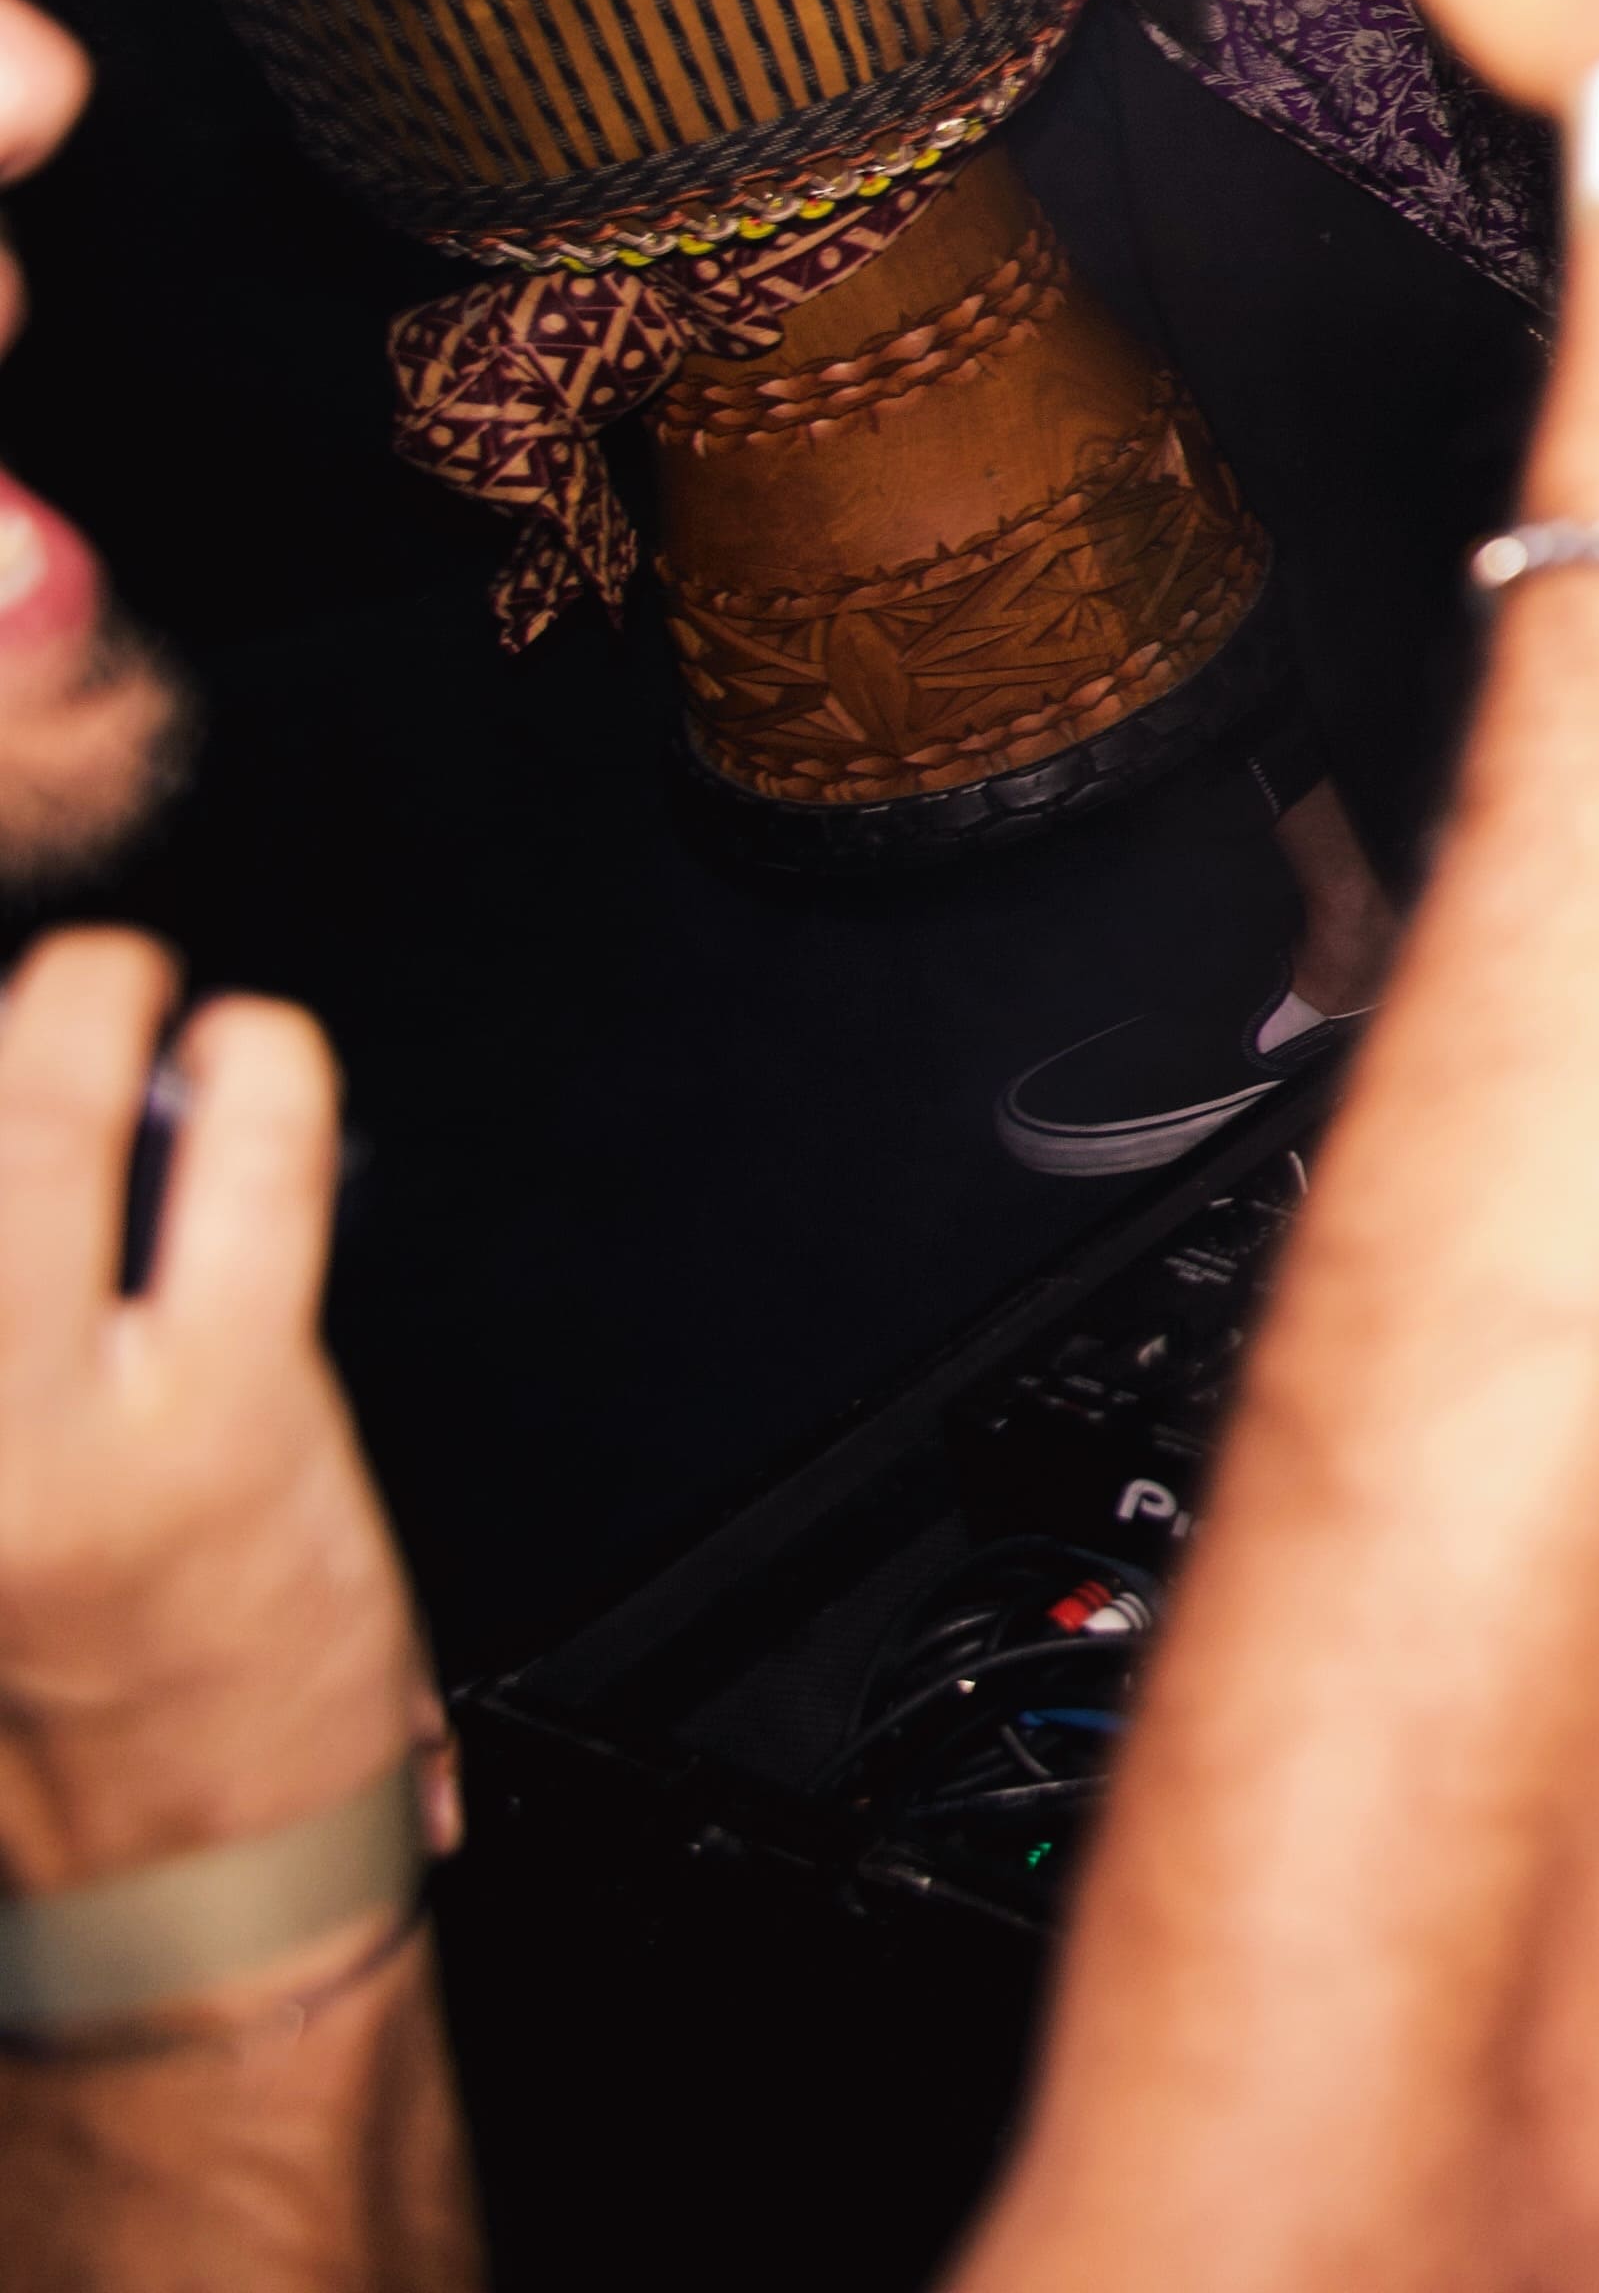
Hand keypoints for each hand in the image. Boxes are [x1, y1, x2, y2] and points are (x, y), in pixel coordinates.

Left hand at [0, 933, 437, 1897]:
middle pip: (37, 1135)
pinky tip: (10, 1225)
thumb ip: (240, 1286)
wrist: (168, 1881)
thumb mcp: (304, 1453)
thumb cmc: (263, 1673)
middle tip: (102, 981)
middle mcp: (49, 1446)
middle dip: (77, 1010)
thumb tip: (175, 1126)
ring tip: (24, 1060)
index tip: (239, 1034)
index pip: (245, 1145)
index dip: (248, 1049)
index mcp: (223, 1428)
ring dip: (3, 1098)